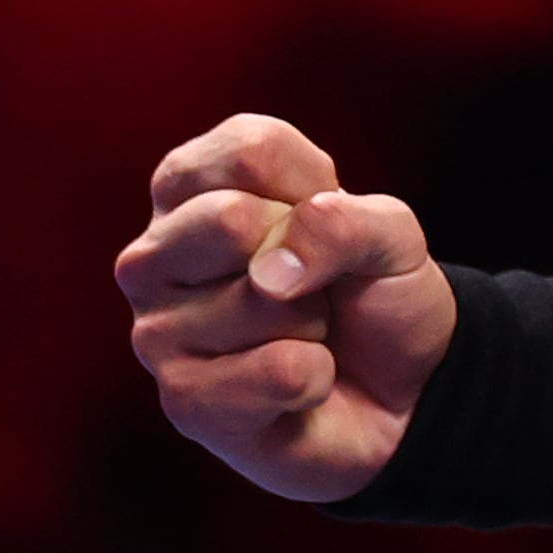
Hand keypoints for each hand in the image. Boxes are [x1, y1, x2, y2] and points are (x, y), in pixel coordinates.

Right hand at [115, 114, 455, 504]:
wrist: (400, 389)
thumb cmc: (372, 291)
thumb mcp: (390, 231)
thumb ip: (343, 220)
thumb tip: (270, 273)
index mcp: (188, 187)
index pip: (249, 151)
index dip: (318, 187)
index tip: (323, 219)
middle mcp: (152, 255)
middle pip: (229, 220)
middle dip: (310, 256)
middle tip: (310, 285)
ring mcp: (155, 331)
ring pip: (262, 302)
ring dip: (313, 323)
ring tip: (301, 335)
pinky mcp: (183, 401)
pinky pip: (279, 371)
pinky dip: (316, 378)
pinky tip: (296, 385)